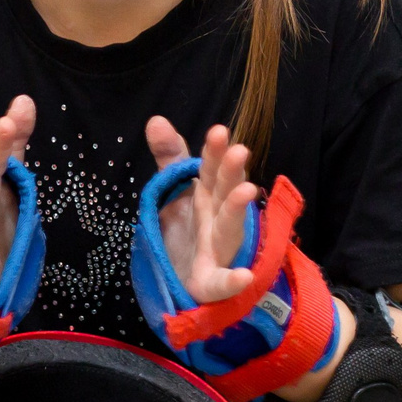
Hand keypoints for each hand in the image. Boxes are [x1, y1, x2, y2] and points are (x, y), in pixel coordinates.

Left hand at [144, 118, 260, 304]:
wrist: (184, 281)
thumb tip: (156, 120)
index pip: (211, 170)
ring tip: (245, 192)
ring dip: (237, 211)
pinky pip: (222, 282)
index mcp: (208, 196)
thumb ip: (170, 157)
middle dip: (231, 173)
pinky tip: (242, 275)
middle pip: (224, 193)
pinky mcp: (212, 282)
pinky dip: (233, 280)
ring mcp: (218, 249)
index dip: (214, 152)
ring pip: (229, 229)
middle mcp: (217, 218)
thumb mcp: (175, 190)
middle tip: (239, 151)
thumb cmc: (188, 230)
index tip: (218, 132)